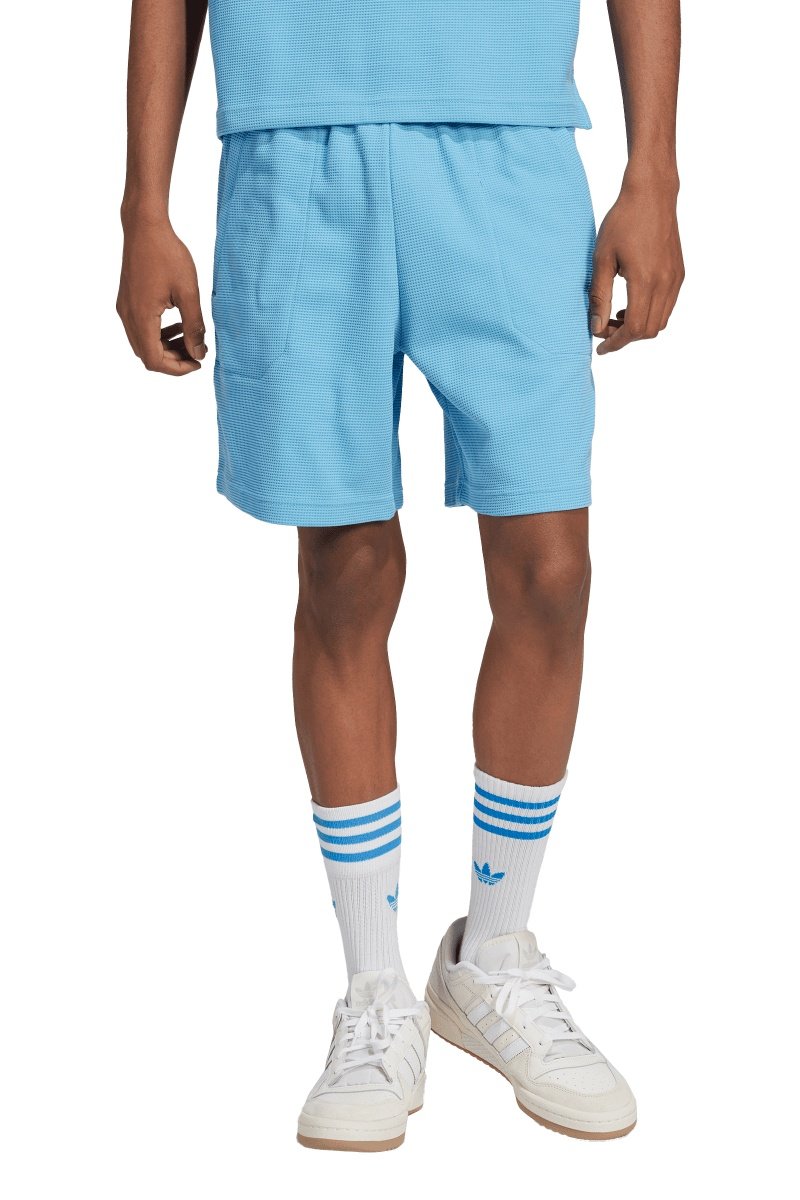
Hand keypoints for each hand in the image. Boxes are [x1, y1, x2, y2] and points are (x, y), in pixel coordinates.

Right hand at [117, 214, 205, 375]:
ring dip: (166, 347)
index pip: (154, 360)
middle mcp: (128, 316)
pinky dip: (158, 333)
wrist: (144, 226)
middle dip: (173, 359)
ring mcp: (125, 308)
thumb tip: (199, 353)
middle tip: (196, 351)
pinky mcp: (127, 300)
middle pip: (147, 355)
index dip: (177, 369)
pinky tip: (177, 323)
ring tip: (188, 336)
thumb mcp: (188, 293)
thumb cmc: (167, 254)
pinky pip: (140, 328)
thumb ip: (194, 326)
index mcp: (142, 317)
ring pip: (143, 343)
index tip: (197, 362)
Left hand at [590, 177, 683, 354]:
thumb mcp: (602, 259)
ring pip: (660, 322)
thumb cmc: (622, 222)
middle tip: (604, 328)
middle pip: (648, 330)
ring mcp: (676, 279)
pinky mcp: (679, 273)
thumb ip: (600, 296)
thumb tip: (596, 328)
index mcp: (645, 280)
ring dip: (638, 328)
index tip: (600, 347)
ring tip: (616, 316)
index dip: (616, 343)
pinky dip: (650, 314)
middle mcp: (666, 283)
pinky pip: (667, 307)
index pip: (634, 329)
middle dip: (625, 337)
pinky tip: (632, 303)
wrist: (652, 194)